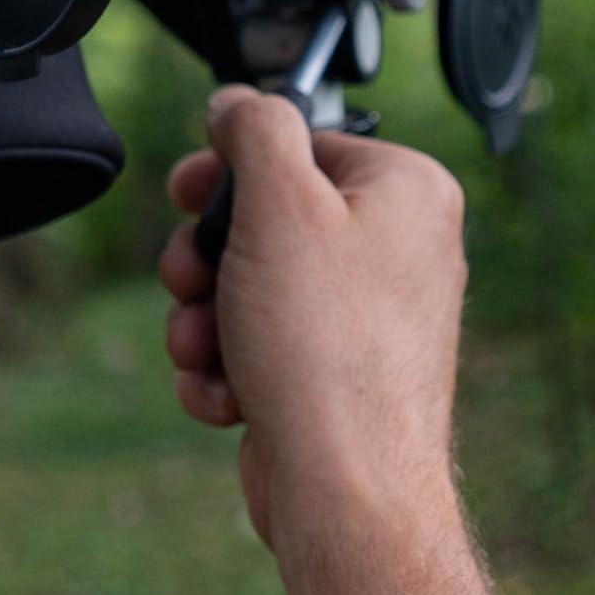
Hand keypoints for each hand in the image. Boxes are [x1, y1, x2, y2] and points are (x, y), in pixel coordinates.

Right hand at [158, 87, 469, 557]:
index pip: (300, 143)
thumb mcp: (279, 202)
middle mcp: (400, 250)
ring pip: (251, 286)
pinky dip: (226, 367)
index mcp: (408, 191)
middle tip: (187, 275)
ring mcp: (370, 319)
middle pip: (268, 217)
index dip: (231, 169)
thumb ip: (255, 129)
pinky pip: (261, 346)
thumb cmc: (326, 348)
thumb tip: (238, 102)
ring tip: (204, 346)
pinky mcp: (337, 378)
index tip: (187, 190)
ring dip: (205, 317)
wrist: (346, 493)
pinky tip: (226, 395)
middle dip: (207, 255)